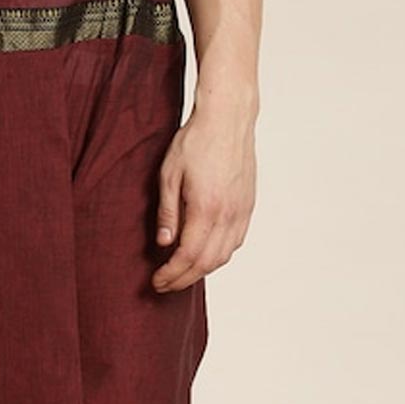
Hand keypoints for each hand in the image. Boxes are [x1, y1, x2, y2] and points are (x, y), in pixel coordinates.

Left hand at [152, 103, 256, 291]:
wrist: (228, 118)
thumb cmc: (196, 141)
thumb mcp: (168, 175)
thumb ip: (167, 212)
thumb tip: (164, 243)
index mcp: (206, 208)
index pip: (188, 256)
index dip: (171, 274)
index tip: (156, 281)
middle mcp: (228, 214)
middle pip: (207, 263)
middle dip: (183, 279)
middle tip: (164, 284)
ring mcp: (241, 211)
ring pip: (224, 256)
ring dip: (201, 271)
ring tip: (181, 273)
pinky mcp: (248, 205)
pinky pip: (235, 242)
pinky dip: (218, 256)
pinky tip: (204, 255)